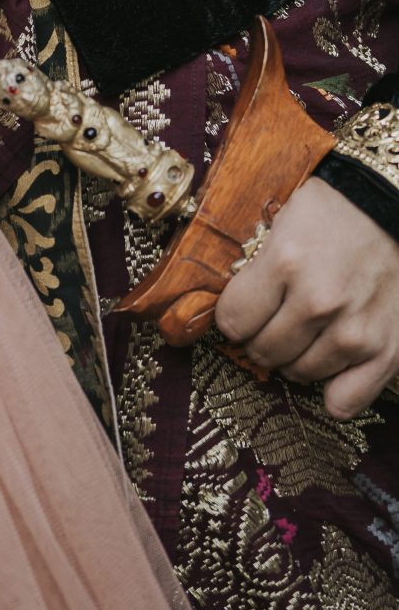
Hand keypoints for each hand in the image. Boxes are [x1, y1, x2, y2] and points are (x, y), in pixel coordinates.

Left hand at [214, 175, 398, 418]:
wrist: (391, 208)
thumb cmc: (330, 213)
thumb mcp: (280, 224)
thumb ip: (254, 269)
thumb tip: (227, 316)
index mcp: (286, 262)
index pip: (232, 320)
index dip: (232, 316)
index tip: (242, 310)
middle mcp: (319, 302)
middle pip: (262, 351)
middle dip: (258, 338)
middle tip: (272, 321)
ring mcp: (354, 331)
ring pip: (297, 373)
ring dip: (293, 358)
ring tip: (303, 333)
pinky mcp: (386, 350)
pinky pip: (345, 401)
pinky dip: (331, 392)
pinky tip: (327, 368)